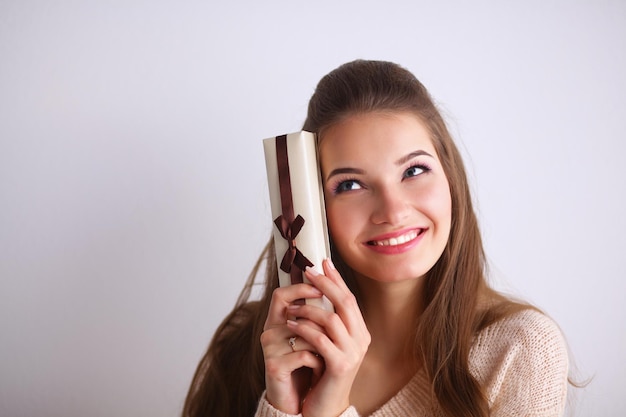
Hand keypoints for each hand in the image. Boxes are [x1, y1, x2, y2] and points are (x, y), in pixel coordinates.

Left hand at [260, 259, 370, 416]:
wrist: (326, 407)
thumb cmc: (324, 372)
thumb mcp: (329, 343)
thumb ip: (328, 322)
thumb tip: (316, 291)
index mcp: (360, 332)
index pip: (350, 299)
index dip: (336, 279)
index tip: (323, 262)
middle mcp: (361, 340)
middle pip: (345, 303)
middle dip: (325, 284)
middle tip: (308, 271)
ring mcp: (352, 354)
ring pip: (331, 319)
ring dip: (309, 308)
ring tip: (292, 307)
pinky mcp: (339, 366)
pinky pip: (320, 339)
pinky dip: (304, 328)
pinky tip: (290, 325)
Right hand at [260, 277, 325, 413]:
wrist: (294, 401)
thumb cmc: (304, 367)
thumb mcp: (309, 339)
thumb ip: (314, 319)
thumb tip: (333, 291)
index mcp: (277, 323)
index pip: (281, 295)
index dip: (300, 288)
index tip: (320, 287)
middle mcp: (269, 332)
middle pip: (289, 308)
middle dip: (316, 312)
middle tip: (334, 317)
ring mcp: (270, 349)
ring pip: (305, 333)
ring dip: (322, 344)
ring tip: (328, 354)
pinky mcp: (275, 366)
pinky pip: (305, 354)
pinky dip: (318, 361)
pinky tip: (321, 368)